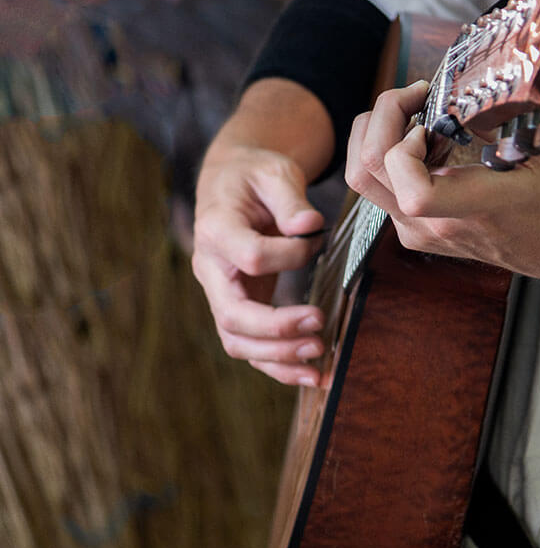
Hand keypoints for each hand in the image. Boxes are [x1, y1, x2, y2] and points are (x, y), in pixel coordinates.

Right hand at [192, 143, 326, 386]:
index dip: (289, 255)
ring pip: (239, 342)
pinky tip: (313, 375)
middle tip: (319, 325)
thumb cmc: (255, 176)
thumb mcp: (273, 173)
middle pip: (233, 316)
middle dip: (277, 328)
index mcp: (216, 230)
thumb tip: (309, 226)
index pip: (250, 256)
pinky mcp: (240, 307)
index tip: (317, 241)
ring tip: (319, 365)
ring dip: (279, 359)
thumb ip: (290, 198)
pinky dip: (280, 366)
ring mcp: (222, 294)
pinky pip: (252, 347)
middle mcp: (211, 269)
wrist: (234, 184)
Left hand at [345, 82, 539, 278]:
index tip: (430, 123)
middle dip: (380, 116)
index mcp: (474, 208)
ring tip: (412, 114)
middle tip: (414, 96)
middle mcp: (435, 226)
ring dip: (376, 133)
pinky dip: (387, 153)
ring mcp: (418, 232)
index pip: (413, 192)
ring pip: (360, 177)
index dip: (404, 147)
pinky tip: (422, 141)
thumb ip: (499, 119)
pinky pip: (377, 186)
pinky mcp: (412, 232)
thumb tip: (459, 90)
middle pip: (366, 170)